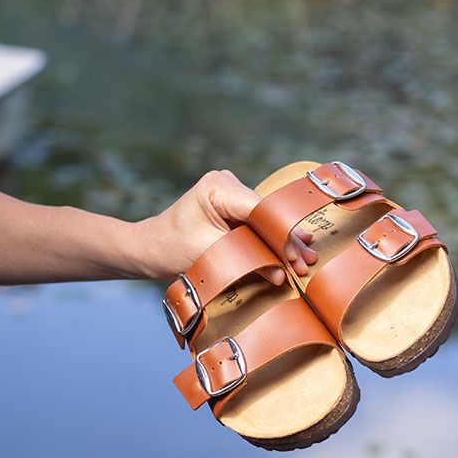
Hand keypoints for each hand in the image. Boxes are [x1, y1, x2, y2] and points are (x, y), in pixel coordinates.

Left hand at [139, 169, 316, 283]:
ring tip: (306, 260)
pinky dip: (273, 241)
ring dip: (284, 242)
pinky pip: (259, 225)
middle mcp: (228, 185)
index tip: (295, 256)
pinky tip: (296, 249)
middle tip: (307, 262)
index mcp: (217, 187)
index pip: (260, 210)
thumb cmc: (170, 249)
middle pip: (267, 214)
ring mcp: (233, 196)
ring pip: (267, 220)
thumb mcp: (209, 255)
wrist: (150, 249)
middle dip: (286, 240)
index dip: (280, 234)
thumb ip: (246, 260)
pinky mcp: (235, 210)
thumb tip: (280, 273)